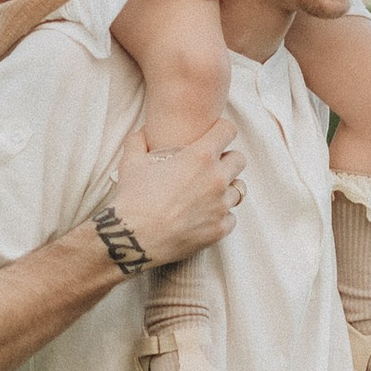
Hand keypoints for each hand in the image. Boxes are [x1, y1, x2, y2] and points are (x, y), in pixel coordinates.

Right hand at [104, 122, 246, 266]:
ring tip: (206, 194)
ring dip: (225, 189)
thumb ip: (139, 141)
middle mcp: (217, 179)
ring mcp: (221, 206)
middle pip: (239, 160)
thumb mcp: (131, 162)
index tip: (214, 136)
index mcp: (200, 157)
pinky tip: (203, 216)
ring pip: (238, 190)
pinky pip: (231, 217)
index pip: (228, 130)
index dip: (220, 130)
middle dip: (227, 160)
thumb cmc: (132, 199)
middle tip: (210, 167)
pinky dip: (220, 216)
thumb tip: (143, 132)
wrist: (133, 239)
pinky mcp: (220, 229)